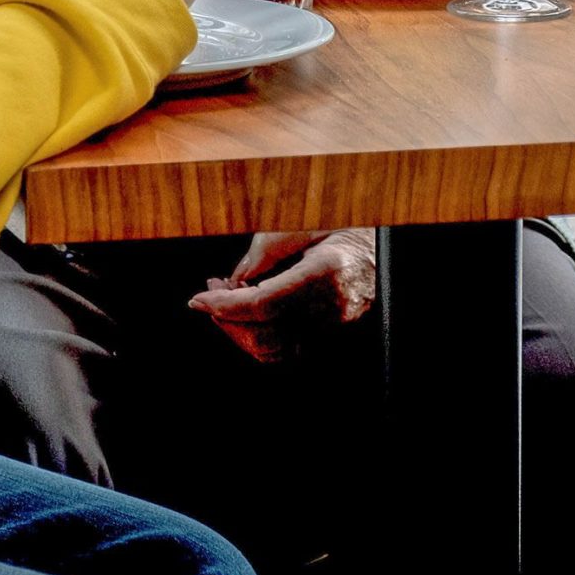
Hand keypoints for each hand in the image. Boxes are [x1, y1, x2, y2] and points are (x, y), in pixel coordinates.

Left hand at [188, 229, 377, 362]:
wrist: (375, 241)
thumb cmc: (341, 222)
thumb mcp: (299, 222)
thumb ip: (263, 252)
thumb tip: (233, 281)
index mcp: (326, 271)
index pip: (264, 304)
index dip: (226, 306)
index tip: (200, 299)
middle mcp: (333, 307)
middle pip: (266, 335)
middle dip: (227, 319)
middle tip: (210, 295)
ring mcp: (334, 326)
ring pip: (275, 351)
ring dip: (241, 331)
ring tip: (227, 303)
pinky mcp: (329, 333)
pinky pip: (288, 349)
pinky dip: (260, 336)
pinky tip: (249, 313)